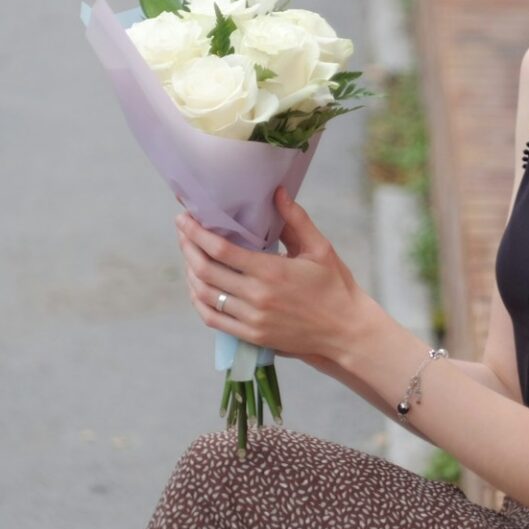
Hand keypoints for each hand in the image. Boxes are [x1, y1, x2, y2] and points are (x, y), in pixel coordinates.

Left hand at [175, 186, 365, 366]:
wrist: (345, 331)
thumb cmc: (335, 286)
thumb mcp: (320, 248)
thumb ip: (296, 220)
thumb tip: (278, 192)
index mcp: (272, 272)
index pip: (222, 250)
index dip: (197, 233)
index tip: (184, 219)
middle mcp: (257, 297)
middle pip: (206, 271)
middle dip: (188, 248)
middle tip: (182, 231)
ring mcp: (252, 320)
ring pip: (205, 295)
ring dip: (190, 273)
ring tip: (189, 255)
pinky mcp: (251, 336)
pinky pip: (213, 319)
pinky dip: (199, 301)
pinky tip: (197, 287)